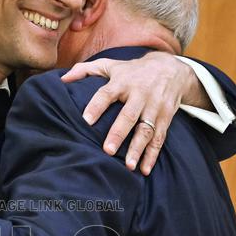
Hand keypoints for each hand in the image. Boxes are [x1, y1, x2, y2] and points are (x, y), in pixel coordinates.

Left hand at [61, 53, 196, 173]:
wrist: (173, 69)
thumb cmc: (133, 71)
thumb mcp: (112, 65)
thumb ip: (87, 70)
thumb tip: (63, 79)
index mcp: (122, 82)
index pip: (106, 94)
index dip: (96, 106)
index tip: (85, 121)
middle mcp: (139, 94)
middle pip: (128, 115)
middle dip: (118, 133)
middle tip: (107, 150)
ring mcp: (154, 107)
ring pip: (146, 130)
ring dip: (138, 149)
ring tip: (128, 166)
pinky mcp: (165, 117)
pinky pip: (159, 138)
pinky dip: (153, 155)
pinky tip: (145, 169)